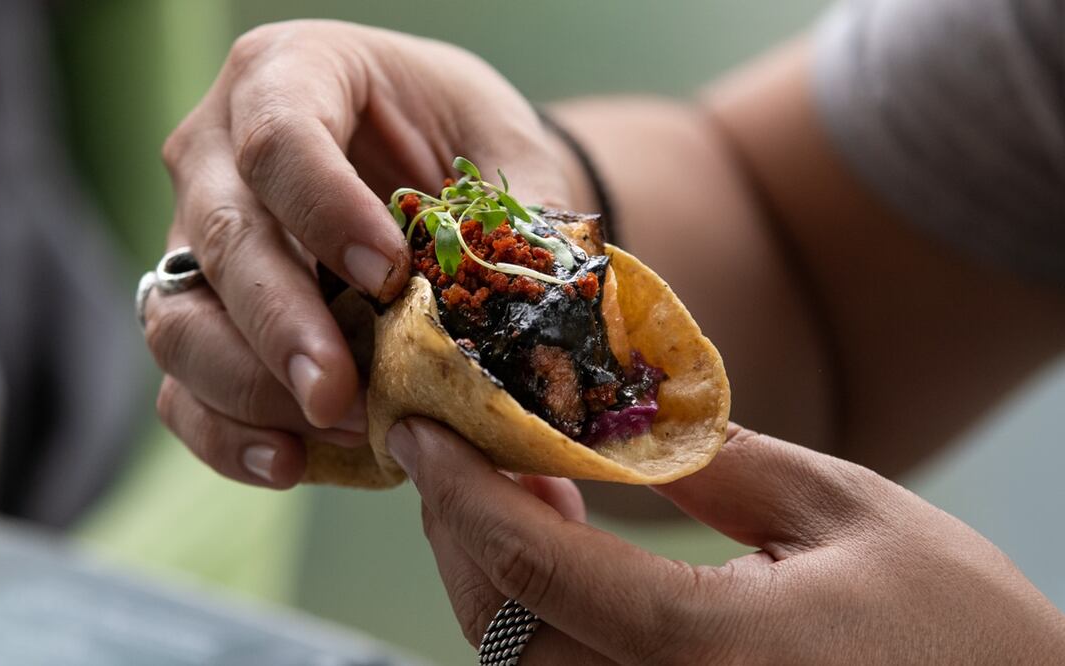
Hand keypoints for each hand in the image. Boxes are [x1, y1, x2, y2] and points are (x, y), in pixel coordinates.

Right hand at [143, 20, 567, 486]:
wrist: (430, 171)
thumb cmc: (460, 143)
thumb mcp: (502, 149)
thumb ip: (519, 215)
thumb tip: (546, 307)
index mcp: (292, 75)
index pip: (279, 138)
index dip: (324, 212)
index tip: (387, 277)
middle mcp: (220, 152)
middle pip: (222, 236)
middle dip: (280, 324)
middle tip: (339, 393)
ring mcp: (197, 239)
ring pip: (179, 319)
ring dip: (249, 388)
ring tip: (337, 428)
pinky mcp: (200, 315)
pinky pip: (183, 383)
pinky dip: (225, 432)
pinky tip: (288, 462)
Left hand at [387, 418, 1064, 663]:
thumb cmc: (957, 627)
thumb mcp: (845, 511)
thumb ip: (718, 464)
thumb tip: (617, 424)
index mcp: (705, 654)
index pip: (532, 566)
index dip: (460, 487)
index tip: (419, 424)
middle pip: (497, 623)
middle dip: (457, 524)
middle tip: (455, 439)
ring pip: (516, 660)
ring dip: (487, 564)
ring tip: (504, 477)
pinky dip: (532, 606)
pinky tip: (554, 541)